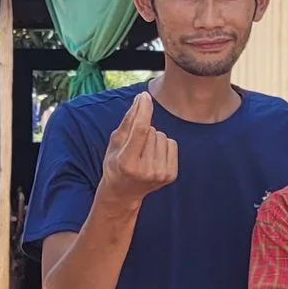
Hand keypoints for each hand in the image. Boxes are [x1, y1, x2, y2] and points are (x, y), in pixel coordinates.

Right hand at [97, 91, 177, 207]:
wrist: (124, 192)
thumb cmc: (115, 164)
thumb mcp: (115, 143)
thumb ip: (128, 121)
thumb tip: (141, 98)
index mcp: (126, 163)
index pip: (140, 130)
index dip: (143, 110)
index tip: (144, 96)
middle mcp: (145, 171)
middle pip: (151, 131)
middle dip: (143, 130)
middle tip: (134, 147)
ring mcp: (160, 175)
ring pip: (162, 136)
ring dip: (153, 138)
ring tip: (143, 153)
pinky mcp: (171, 175)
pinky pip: (172, 144)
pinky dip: (163, 145)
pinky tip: (153, 157)